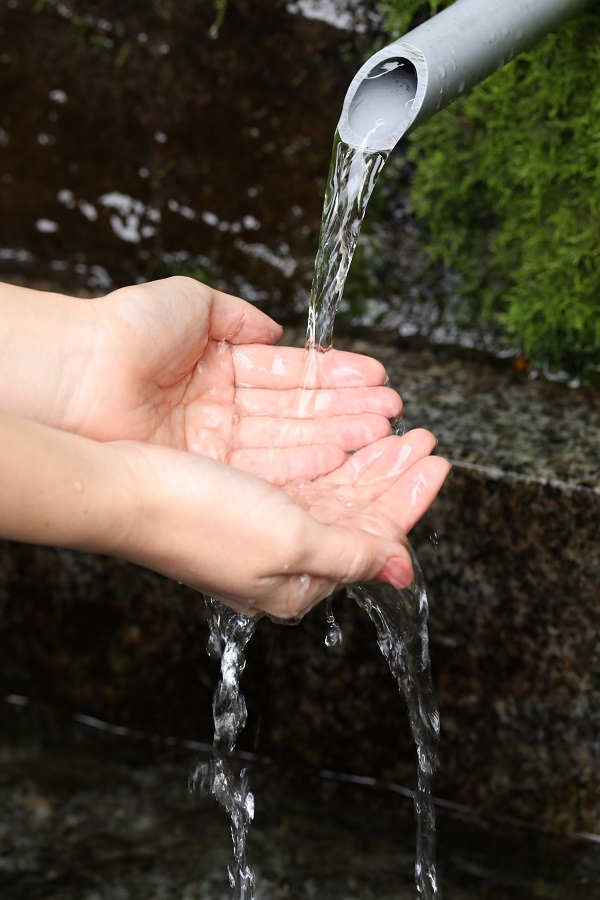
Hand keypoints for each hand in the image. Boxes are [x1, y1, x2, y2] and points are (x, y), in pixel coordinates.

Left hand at [0, 278, 401, 484]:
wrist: (78, 372)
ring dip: (341, 437)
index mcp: (219, 372)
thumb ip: (239, 317)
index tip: (375, 378)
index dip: (334, 379)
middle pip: (298, 415)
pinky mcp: (211, 473)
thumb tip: (275, 328)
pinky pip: (273, 467)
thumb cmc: (125, 329)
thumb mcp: (194, 303)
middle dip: (349, 412)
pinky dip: (312, 460)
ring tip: (386, 432)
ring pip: (294, 442)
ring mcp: (218, 447)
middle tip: (393, 412)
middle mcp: (223, 414)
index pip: (290, 378)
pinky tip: (347, 452)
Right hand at [115, 427, 449, 617]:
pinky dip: (332, 456)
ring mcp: (263, 528)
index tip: (438, 462)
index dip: (410, 499)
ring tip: (396, 431)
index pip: (376, 539)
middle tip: (424, 440)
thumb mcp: (290, 543)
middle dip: (393, 475)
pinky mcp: (242, 497)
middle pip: (358, 513)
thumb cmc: (200, 520)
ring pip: (334, 492)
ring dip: (367, 461)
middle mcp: (285, 560)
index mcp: (300, 583)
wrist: (126, 492)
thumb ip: (351, 554)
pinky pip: (304, 476)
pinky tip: (346, 439)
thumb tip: (400, 571)